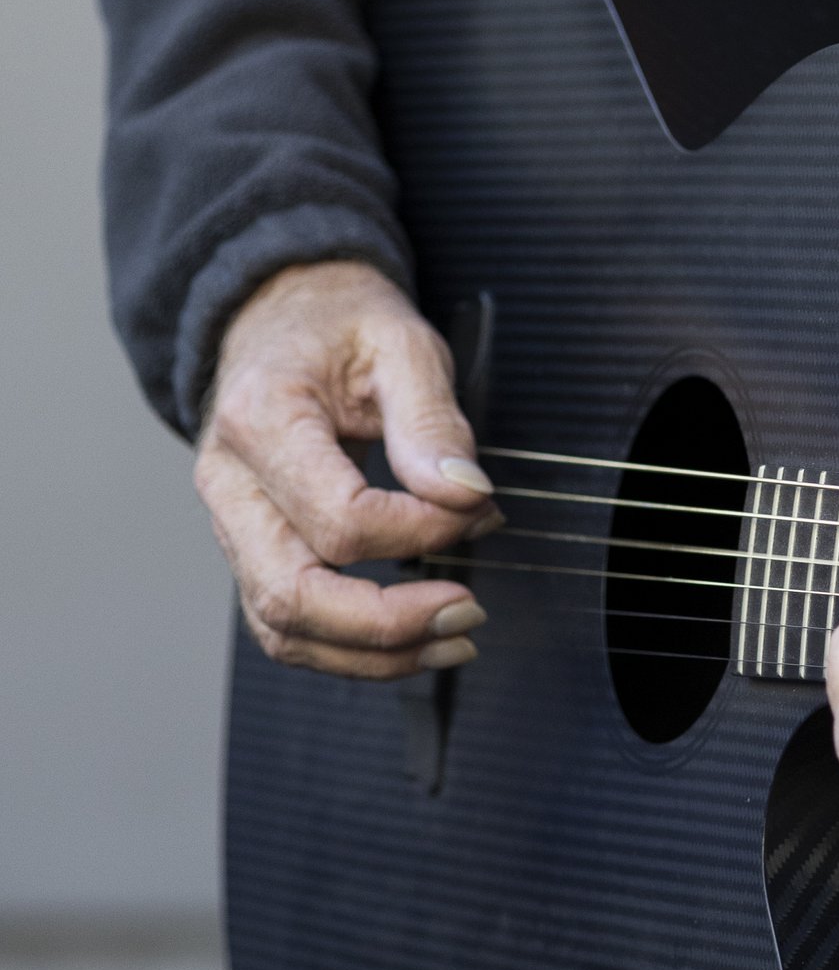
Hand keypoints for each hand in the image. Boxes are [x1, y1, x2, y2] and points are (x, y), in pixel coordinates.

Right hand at [195, 261, 498, 677]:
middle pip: (291, 595)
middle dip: (388, 624)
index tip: (480, 510)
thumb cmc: (339, 325)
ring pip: (282, 628)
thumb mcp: (401, 343)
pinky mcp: (250, 550)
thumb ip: (433, 422)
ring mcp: (231, 525)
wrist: (282, 314)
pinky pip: (286, 626)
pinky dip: (350, 650)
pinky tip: (414, 639)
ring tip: (454, 638)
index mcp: (259, 419)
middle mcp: (228, 483)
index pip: (339, 518)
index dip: (420, 532)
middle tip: (469, 610)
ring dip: (372, 654)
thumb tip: (466, 494)